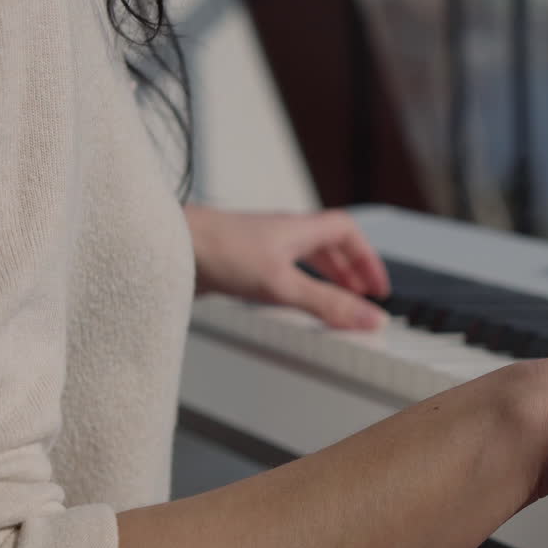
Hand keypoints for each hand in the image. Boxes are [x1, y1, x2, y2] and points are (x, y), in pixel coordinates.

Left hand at [184, 207, 389, 329]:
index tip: (377, 286)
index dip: (367, 258)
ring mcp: (261, 245)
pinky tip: (286, 301)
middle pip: (328, 245)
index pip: (347, 233)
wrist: (170, 244)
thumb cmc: (219, 250)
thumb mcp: (283, 284)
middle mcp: (283, 233)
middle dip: (349, 271)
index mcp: (300, 229)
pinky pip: (280, 269)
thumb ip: (326, 304)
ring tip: (331, 301)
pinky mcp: (241, 260)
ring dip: (323, 277)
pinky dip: (295, 284)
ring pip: (303, 256)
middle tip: (361, 296)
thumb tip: (368, 318)